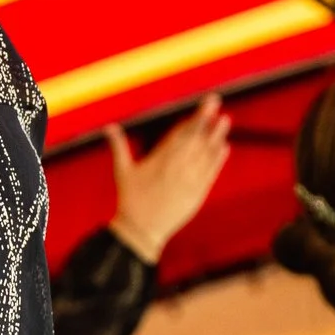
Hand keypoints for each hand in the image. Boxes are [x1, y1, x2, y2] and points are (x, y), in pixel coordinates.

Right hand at [105, 96, 230, 263]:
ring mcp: (189, 181)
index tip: (202, 105)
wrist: (140, 231)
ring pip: (205, 154)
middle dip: (206, 120)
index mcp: (159, 159)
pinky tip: (225, 147)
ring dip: (216, 136)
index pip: (179, 133)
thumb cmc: (130, 201)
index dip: (192, 118)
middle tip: (215, 102)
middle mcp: (176, 167)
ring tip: (225, 120)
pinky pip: (210, 174)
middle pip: (194, 139)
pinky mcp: (196, 194)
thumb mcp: (121, 171)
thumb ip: (118, 146)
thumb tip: (109, 127)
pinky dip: (218, 160)